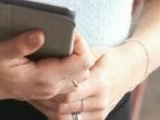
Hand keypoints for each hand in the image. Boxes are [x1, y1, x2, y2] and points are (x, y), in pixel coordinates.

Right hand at [0, 30, 93, 102]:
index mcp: (44, 78)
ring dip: (76, 58)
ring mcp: (48, 90)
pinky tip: (56, 53)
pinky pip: (68, 80)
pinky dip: (69, 66)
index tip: (69, 29)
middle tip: (67, 33)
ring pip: (79, 76)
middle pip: (85, 70)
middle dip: (81, 49)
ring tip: (63, 41)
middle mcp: (50, 87)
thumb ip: (21, 44)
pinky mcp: (45, 88)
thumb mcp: (0, 52)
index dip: (81, 43)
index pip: (82, 63)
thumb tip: (40, 35)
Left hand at [28, 39, 142, 118]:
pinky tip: (47, 105)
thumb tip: (54, 46)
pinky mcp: (98, 118)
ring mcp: (100, 111)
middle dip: (45, 98)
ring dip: (48, 108)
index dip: (51, 86)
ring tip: (34, 96)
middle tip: (29, 88)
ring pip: (65, 116)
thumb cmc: (108, 57)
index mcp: (100, 80)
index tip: (36, 79)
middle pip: (65, 104)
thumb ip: (77, 54)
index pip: (70, 89)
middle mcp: (101, 99)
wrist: (129, 70)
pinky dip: (57, 115)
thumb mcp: (95, 51)